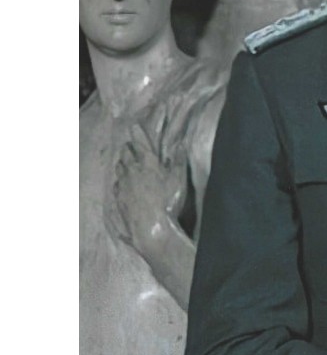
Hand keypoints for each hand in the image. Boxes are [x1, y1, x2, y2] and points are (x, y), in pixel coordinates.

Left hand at [111, 122, 188, 259]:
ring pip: (119, 169)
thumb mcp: (179, 180)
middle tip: (129, 146)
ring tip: (125, 163)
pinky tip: (122, 185)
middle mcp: (132, 171)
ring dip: (122, 164)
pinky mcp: (118, 199)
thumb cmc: (168, 202)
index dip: (137, 133)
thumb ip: (178, 161)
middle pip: (125, 155)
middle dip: (127, 148)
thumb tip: (181, 144)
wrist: (150, 228)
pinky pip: (116, 186)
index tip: (134, 126)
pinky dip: (119, 181)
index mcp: (147, 163)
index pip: (140, 143)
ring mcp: (122, 186)